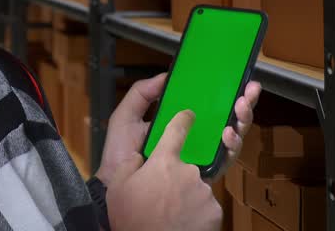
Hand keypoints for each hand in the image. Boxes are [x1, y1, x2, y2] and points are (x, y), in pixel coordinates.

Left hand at [94, 75, 262, 185]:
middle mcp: (194, 138)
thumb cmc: (120, 153)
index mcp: (178, 122)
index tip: (236, 79)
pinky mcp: (205, 173)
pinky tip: (227, 133)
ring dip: (241, 120)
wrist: (118, 185)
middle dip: (242, 103)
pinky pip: (226, 159)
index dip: (223, 92)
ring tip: (240, 107)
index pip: (206, 105)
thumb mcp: (127, 117)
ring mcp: (202, 155)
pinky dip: (231, 145)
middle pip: (226, 118)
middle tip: (248, 91)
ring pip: (232, 136)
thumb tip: (166, 75)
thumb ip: (142, 94)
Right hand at [105, 110, 221, 230]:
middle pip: (186, 166)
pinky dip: (197, 212)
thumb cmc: (132, 218)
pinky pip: (206, 206)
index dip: (183, 120)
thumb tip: (139, 157)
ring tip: (170, 212)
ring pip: (196, 187)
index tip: (188, 115)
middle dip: (177, 177)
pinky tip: (183, 222)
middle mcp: (188, 172)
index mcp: (164, 161)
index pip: (177, 129)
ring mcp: (203, 191)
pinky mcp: (215, 211)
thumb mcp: (120, 187)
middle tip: (163, 196)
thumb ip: (130, 164)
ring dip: (186, 196)